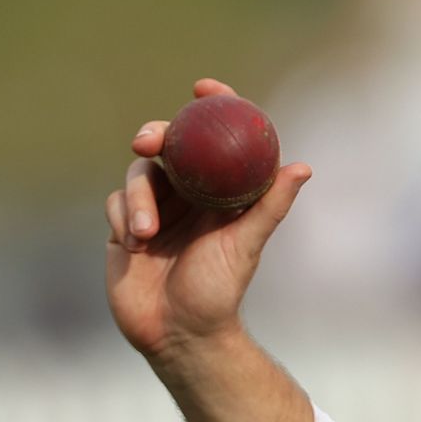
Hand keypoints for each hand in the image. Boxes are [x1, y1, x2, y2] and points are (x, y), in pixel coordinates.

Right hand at [105, 78, 311, 359]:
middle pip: (168, 145)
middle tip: (148, 141)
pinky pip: (117, 203)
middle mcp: (189, 194)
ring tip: (147, 235)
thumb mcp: (246, 245)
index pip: (217, 139)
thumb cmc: (219, 293)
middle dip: (155, 135)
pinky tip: (135, 246)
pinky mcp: (126, 226)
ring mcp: (156, 208)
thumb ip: (269, 206)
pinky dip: (124, 217)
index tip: (203, 87)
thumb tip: (303, 167)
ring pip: (139, 174)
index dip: (212, 106)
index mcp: (221, 193)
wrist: (178, 334)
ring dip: (139, 198)